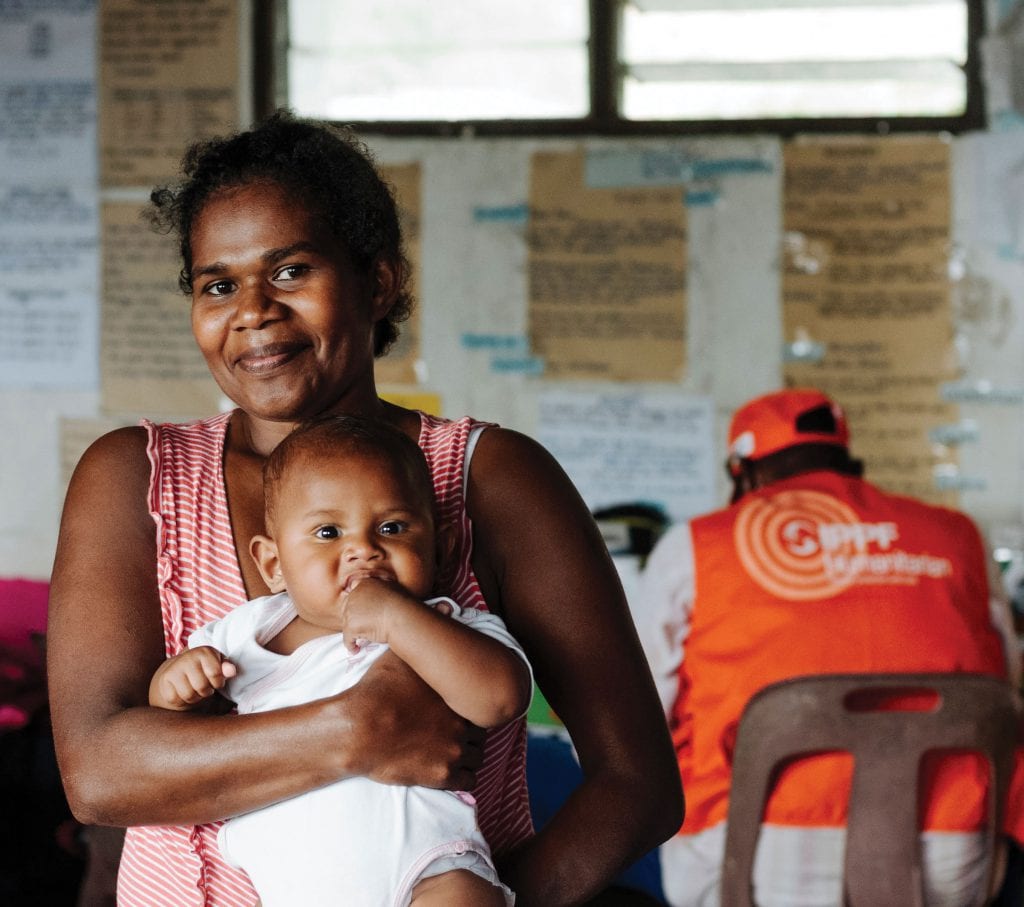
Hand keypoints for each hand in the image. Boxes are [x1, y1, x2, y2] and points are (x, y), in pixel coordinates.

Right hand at [148, 646, 236, 710]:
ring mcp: (174, 669)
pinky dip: (182, 700)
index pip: (215, 674)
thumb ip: (227, 668)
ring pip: (189, 695)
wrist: (178, 672)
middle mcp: (188, 657)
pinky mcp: (164, 681)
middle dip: (206, 691)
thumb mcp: (218, 667)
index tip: (216, 680)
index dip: (218, 682)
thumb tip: (232, 671)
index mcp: (204, 651)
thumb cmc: (204, 670)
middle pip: (202, 686)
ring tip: (194, 688)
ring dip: (195, 697)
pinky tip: (182, 690)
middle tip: (203, 685)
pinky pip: (177, 699)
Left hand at [338, 576, 418, 652]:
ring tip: (357, 642)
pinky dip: (350, 645)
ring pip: (346, 624)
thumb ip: (380, 588)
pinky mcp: (351, 626)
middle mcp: (354, 595)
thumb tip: (378, 590)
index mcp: (363, 584)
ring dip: (351, 633)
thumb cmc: (403, 604)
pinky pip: (347, 639)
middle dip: (352, 619)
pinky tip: (355, 650)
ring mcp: (351, 611)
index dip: (355, 605)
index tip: (359, 614)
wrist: (403, 617)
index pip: (353, 594)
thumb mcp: (391, 588)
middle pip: (346, 609)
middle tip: (358, 629)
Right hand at [340, 651, 484, 789]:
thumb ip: (425, 640)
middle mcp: (462, 723)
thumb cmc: (377, 690)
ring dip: (468, 754)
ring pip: (479, 757)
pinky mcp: (444, 776)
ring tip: (451, 750)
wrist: (359, 729)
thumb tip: (445, 607)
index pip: (479, 704)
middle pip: (482, 732)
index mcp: (456, 695)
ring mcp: (455, 751)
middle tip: (453, 731)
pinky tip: (449, 768)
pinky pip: (471, 781)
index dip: (468, 707)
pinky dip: (463, 776)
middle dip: (470, 731)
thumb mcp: (400, 655)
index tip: (456, 710)